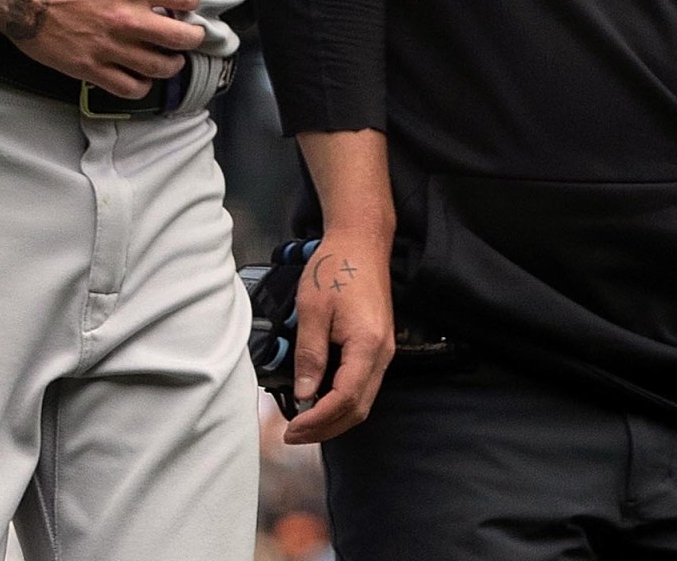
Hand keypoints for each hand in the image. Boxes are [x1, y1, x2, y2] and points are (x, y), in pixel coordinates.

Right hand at [7, 0, 205, 98]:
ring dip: (172, 63)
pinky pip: (128, 88)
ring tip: (171, 58)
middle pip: (180, 38)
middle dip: (192, 37)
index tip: (187, 1)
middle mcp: (126, 19)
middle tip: (191, 35)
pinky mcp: (88, 67)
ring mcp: (108, 47)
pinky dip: (141, 85)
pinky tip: (140, 77)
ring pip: (159, 67)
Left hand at [280, 230, 394, 445]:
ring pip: (363, 400)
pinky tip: (319, 400)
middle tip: (293, 434)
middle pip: (358, 409)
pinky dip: (342, 401)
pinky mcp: (378, 346)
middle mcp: (382, 354)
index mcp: (367, 345)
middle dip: (326, 428)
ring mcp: (383, 351)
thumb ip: (310, 354)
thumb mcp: (312, 309)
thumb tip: (305, 393)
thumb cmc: (336, 267)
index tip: (292, 428)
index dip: (318, 420)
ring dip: (334, 417)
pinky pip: (363, 385)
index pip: (345, 399)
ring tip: (303, 423)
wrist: (361, 242)